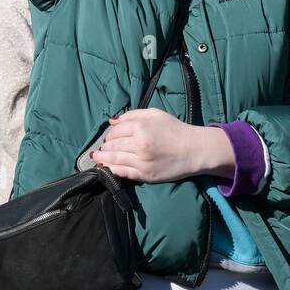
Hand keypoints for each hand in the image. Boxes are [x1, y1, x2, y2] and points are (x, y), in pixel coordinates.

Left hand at [90, 108, 233, 182]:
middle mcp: (139, 145)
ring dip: (102, 159)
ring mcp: (142, 162)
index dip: (110, 133)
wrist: (194, 150)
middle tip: (99, 148)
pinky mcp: (146, 175)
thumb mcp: (154, 114)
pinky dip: (112, 170)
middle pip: (113, 146)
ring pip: (115, 160)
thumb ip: (132, 115)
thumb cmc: (175, 129)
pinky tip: (105, 169)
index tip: (108, 136)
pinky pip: (124, 173)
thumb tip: (112, 121)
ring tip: (96, 158)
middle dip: (104, 147)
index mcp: (141, 127)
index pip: (116, 130)